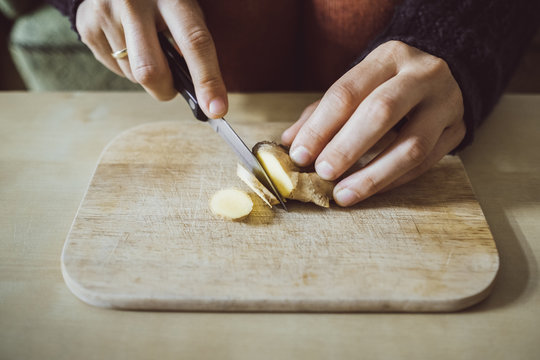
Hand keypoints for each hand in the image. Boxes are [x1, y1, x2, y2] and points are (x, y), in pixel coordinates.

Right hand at [76, 0, 226, 117]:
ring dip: (147, 76)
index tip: (215, 110)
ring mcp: (106, 13)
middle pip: (151, 71)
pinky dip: (128, 67)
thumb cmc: (161, 0)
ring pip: (133, 75)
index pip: (194, 43)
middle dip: (166, 90)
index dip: (208, 80)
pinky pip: (115, 69)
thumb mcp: (183, 10)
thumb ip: (192, 45)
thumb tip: (202, 95)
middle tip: (173, 86)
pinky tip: (129, 43)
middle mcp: (134, 2)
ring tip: (147, 48)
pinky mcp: (87, 26)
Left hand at [282, 41, 465, 206]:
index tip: (300, 154)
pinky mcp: (457, 130)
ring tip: (343, 194)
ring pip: (411, 144)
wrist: (445, 74)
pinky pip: (426, 163)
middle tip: (322, 172)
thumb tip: (290, 142)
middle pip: (381, 111)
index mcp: (388, 57)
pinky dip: (393, 180)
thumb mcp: (358, 85)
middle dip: (347, 147)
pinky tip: (369, 190)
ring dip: (373, 175)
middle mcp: (422, 75)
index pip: (347, 92)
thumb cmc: (388, 83)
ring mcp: (445, 103)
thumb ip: (322, 112)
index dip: (320, 126)